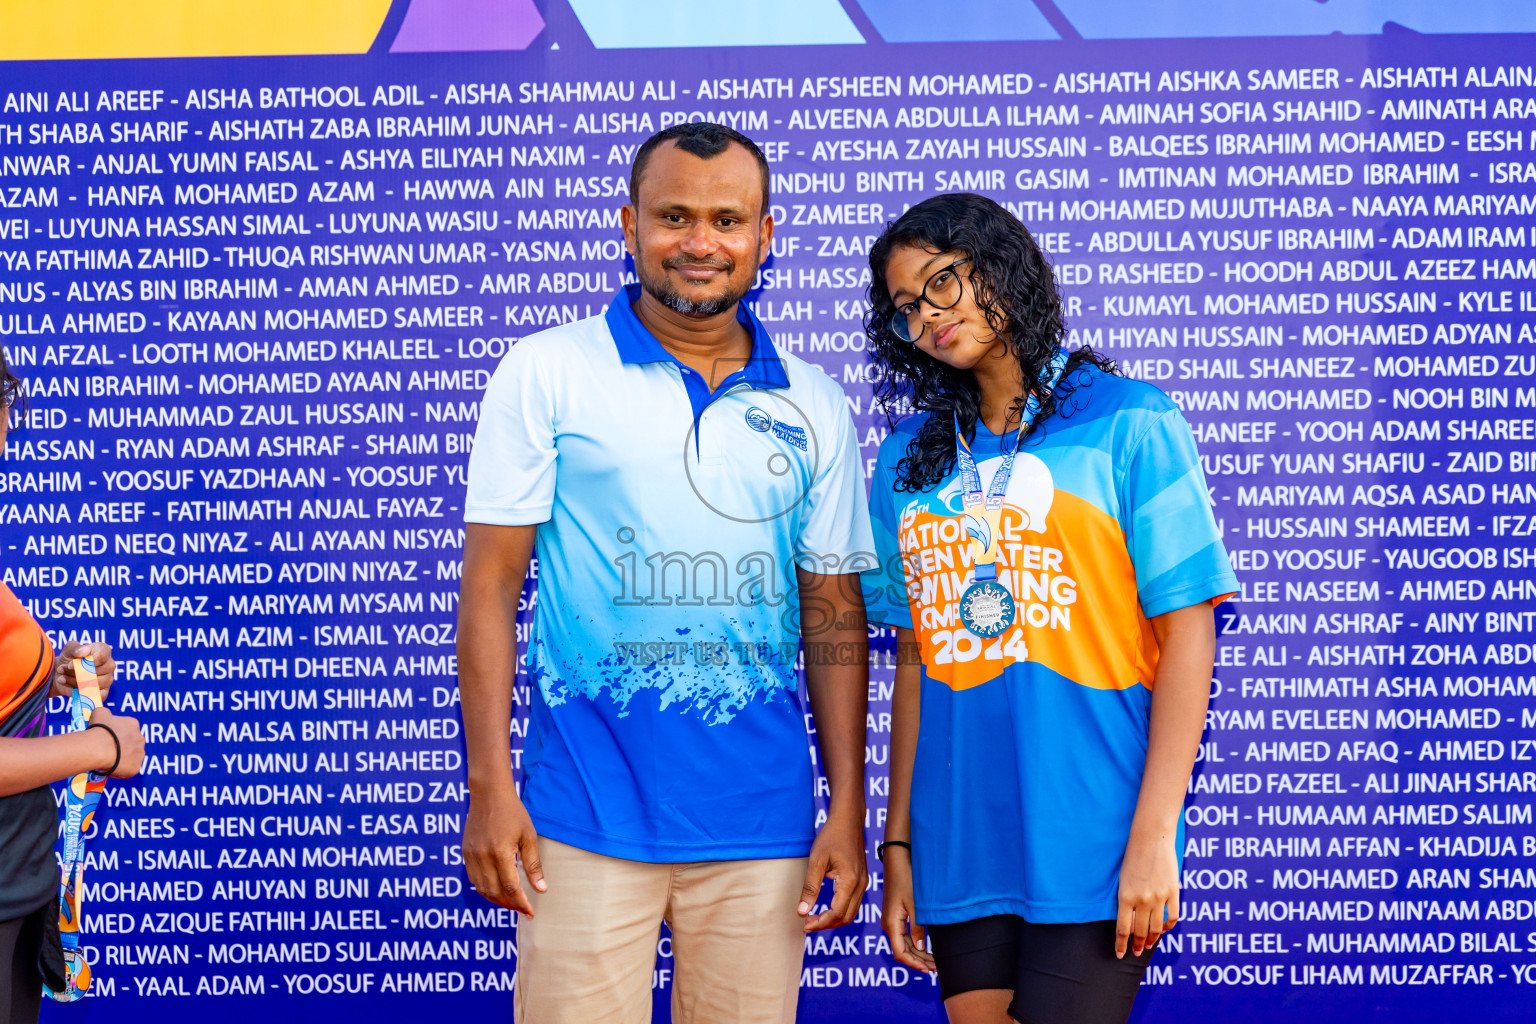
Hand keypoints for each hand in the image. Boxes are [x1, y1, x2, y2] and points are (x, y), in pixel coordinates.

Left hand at [53, 641, 114, 701]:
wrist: (61, 673)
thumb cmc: (68, 658)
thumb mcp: (68, 649)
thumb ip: (75, 648)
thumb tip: (83, 651)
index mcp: (104, 651)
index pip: (101, 657)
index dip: (84, 662)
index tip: (70, 664)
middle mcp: (109, 665)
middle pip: (95, 672)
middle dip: (75, 672)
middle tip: (62, 670)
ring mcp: (108, 680)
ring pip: (92, 684)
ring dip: (73, 682)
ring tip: (62, 678)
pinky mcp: (103, 692)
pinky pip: (96, 696)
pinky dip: (80, 693)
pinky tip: (71, 688)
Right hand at [87, 706, 143, 778]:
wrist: (99, 748)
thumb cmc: (99, 730)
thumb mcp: (100, 712)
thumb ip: (105, 713)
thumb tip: (105, 715)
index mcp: (133, 724)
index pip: (127, 729)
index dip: (115, 735)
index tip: (107, 739)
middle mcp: (140, 738)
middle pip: (131, 743)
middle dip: (122, 747)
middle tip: (108, 751)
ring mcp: (139, 754)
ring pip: (132, 757)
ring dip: (123, 759)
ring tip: (108, 760)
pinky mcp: (136, 768)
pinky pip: (128, 770)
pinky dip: (121, 770)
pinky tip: (111, 768)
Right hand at [462, 784, 545, 914]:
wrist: (489, 794)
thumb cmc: (513, 813)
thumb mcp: (529, 836)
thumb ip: (533, 865)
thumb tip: (541, 889)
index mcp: (500, 853)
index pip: (511, 888)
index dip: (521, 903)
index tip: (531, 912)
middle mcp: (483, 857)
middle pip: (495, 893)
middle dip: (510, 905)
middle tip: (523, 909)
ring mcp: (471, 855)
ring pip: (482, 889)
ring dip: (496, 900)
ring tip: (512, 903)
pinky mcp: (465, 853)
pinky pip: (474, 879)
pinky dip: (485, 889)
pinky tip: (497, 889)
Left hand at [798, 807, 867, 932]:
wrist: (848, 821)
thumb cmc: (831, 837)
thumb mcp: (816, 861)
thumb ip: (810, 888)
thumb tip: (802, 911)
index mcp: (850, 881)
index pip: (837, 913)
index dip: (820, 922)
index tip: (804, 924)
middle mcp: (860, 885)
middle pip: (845, 917)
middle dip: (826, 924)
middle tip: (807, 924)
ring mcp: (863, 883)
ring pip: (851, 913)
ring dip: (834, 919)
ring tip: (815, 918)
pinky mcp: (862, 880)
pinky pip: (853, 903)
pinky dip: (840, 911)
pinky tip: (826, 908)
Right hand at [881, 847, 934, 972]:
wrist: (898, 859)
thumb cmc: (906, 879)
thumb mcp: (915, 905)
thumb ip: (918, 927)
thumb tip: (921, 947)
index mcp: (891, 924)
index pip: (901, 953)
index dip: (914, 964)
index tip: (929, 970)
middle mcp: (889, 925)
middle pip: (903, 951)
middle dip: (919, 961)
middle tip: (937, 969)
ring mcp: (892, 920)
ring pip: (905, 944)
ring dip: (918, 954)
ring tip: (934, 962)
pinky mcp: (896, 915)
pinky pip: (905, 935)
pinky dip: (916, 944)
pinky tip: (926, 948)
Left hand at [1116, 828, 1179, 957]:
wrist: (1151, 839)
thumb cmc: (1132, 858)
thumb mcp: (1123, 881)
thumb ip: (1125, 902)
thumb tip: (1129, 923)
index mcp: (1125, 897)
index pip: (1123, 929)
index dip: (1121, 944)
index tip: (1120, 954)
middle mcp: (1142, 900)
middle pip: (1140, 931)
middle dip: (1138, 944)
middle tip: (1137, 951)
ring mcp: (1159, 897)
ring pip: (1156, 928)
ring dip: (1152, 939)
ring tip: (1149, 944)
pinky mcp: (1173, 892)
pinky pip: (1172, 916)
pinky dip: (1168, 926)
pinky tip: (1163, 929)